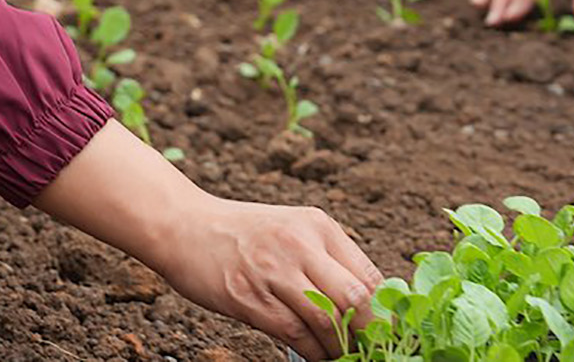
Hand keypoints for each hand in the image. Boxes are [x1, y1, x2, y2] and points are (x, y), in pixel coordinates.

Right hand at [146, 195, 382, 359]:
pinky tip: (318, 357)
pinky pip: (295, 334)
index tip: (390, 333)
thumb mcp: (290, 229)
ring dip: (341, 349)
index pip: (369, 274)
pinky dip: (313, 353)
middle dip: (371, 334)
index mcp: (318, 225)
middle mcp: (300, 244)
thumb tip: (364, 302)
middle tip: (374, 351)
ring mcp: (274, 271)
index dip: (386, 311)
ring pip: (327, 321)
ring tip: (345, 357)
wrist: (183, 225)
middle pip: (356, 299)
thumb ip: (324, 258)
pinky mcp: (250, 298)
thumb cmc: (240, 233)